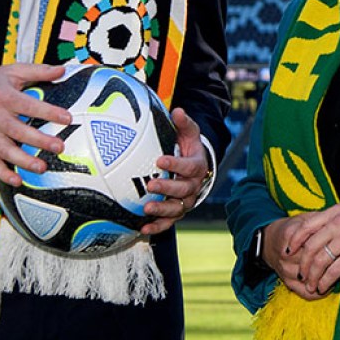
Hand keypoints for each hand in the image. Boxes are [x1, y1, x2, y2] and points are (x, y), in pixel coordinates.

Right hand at [0, 63, 69, 187]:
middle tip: (59, 147)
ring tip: (42, 168)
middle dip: (39, 140)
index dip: (48, 112)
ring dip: (23, 160)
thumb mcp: (12, 70)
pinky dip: (2, 172)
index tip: (67, 119)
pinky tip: (17, 180)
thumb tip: (63, 70)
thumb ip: (38, 71)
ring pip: (3, 149)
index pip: (28, 105)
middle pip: (17, 130)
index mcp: (3, 96)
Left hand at [139, 108, 210, 235]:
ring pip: (177, 208)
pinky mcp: (177, 212)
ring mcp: (185, 200)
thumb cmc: (188, 148)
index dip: (175, 164)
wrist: (196, 168)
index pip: (188, 166)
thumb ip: (183, 123)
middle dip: (167, 187)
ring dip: (162, 209)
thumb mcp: (189, 133)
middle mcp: (193, 186)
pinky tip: (142, 228)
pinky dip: (157, 226)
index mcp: (197, 166)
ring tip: (146, 207)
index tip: (159, 160)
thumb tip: (177, 110)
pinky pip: (168, 222)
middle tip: (151, 184)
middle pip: (183, 189)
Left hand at [280, 204, 339, 298]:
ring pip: (319, 260)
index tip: (288, 251)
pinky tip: (324, 287)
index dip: (294, 240)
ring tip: (311, 286)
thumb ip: (335, 220)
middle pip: (309, 246)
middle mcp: (337, 223)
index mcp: (335, 212)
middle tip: (301, 275)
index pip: (306, 225)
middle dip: (302, 264)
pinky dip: (325, 281)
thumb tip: (319, 233)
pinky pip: (333, 271)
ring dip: (312, 276)